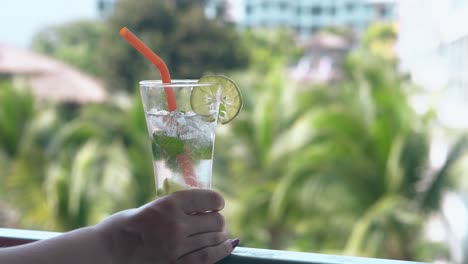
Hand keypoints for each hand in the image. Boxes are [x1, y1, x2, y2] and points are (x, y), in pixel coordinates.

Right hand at [95, 189, 235, 263]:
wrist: (106, 252)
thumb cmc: (124, 226)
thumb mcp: (151, 207)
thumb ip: (175, 207)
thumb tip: (199, 208)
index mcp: (169, 204)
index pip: (208, 199)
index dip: (216, 201)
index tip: (216, 203)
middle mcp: (176, 225)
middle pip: (215, 220)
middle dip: (217, 219)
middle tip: (213, 221)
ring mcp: (177, 248)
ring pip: (214, 239)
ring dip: (220, 235)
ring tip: (219, 234)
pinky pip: (208, 258)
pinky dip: (221, 251)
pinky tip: (227, 246)